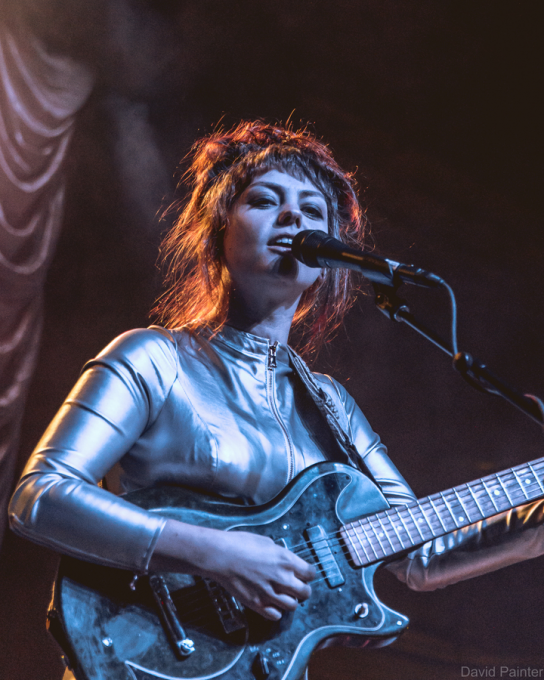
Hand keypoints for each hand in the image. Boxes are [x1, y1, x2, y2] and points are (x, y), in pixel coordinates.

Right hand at [152, 520, 315, 620]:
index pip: (310, 573)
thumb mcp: (266, 542)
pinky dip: (275, 611)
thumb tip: (284, 560)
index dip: (308, 574)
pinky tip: (270, 603)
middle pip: (305, 592)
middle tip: (296, 587)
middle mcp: (282, 577)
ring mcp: (270, 593)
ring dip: (290, 601)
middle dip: (302, 589)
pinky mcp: (257, 604)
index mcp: (286, 560)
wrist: (220, 555)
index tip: (305, 574)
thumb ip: (280, 554)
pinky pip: (276, 615)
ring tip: (282, 595)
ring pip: (292, 605)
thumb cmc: (239, 544)